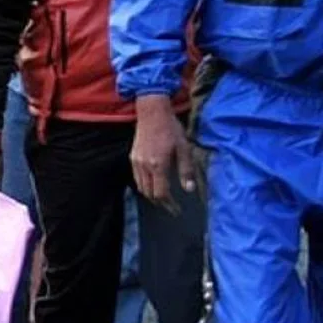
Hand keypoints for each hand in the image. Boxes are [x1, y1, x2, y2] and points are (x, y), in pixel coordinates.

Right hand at [130, 94, 195, 210]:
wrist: (152, 112)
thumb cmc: (171, 129)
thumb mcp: (184, 148)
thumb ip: (186, 170)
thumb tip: (189, 189)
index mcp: (158, 165)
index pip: (161, 193)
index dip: (169, 204)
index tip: (177, 210)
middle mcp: (144, 166)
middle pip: (149, 193)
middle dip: (160, 203)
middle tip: (171, 207)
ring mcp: (136, 162)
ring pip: (141, 186)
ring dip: (151, 195)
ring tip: (163, 198)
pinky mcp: (133, 157)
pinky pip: (137, 177)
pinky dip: (145, 185)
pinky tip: (153, 183)